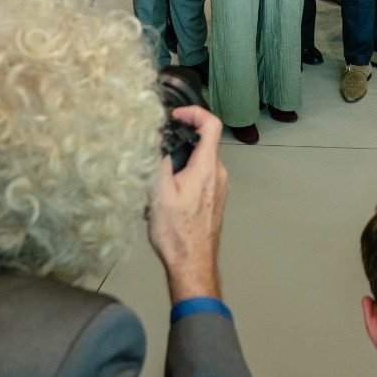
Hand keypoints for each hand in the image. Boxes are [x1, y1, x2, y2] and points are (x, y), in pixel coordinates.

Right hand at [148, 105, 226, 301]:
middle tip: (157, 150)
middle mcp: (219, 173)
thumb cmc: (175, 231)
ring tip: (158, 177)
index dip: (194, 112)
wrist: (192, 264)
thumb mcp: (158, 193)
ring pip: (201, 162)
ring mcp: (220, 188)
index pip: (212, 124)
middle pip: (203, 143)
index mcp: (208, 166)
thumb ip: (159, 160)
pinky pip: (202, 177)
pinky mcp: (215, 200)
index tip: (175, 115)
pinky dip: (187, 176)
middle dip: (180, 141)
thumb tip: (156, 135)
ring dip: (182, 162)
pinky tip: (169, 194)